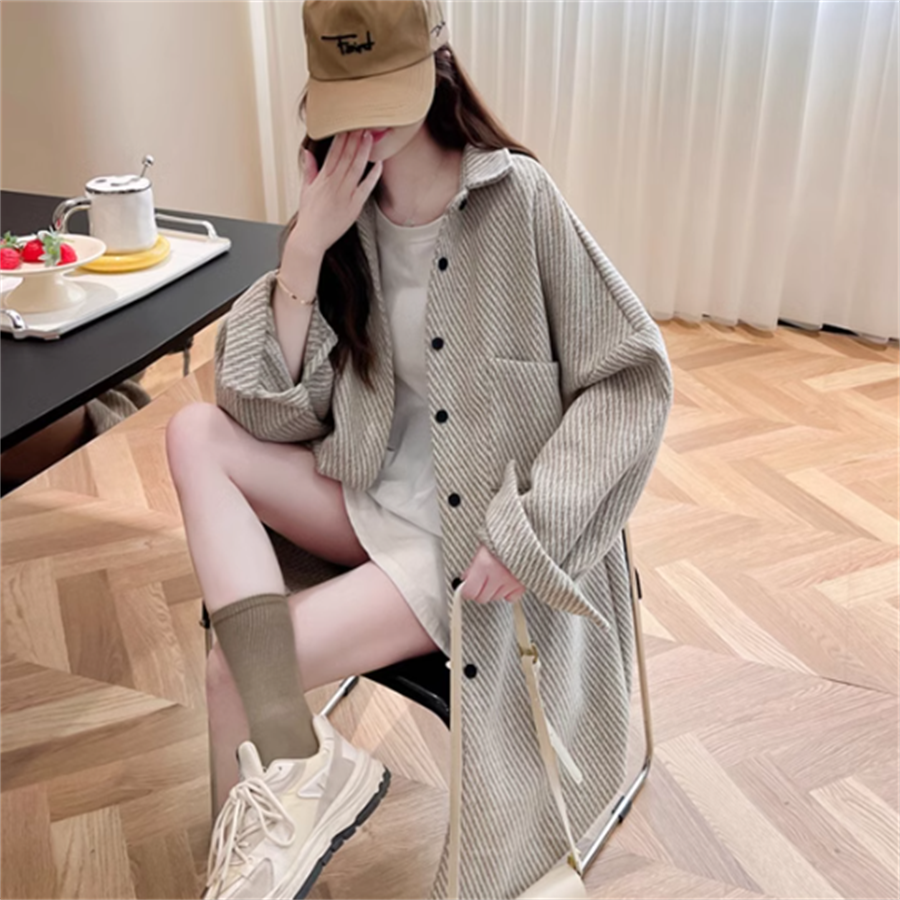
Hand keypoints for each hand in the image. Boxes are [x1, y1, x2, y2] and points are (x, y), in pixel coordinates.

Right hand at [288, 130, 382, 259]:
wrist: (311, 238)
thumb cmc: (309, 216)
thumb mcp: (306, 190)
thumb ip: (309, 170)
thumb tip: (307, 153)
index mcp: (323, 178)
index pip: (334, 152)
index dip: (342, 136)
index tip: (349, 123)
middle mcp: (334, 183)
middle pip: (346, 155)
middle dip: (354, 138)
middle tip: (363, 121)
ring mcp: (344, 194)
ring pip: (355, 167)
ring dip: (363, 151)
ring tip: (370, 135)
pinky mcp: (353, 206)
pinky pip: (365, 188)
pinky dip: (372, 176)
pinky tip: (379, 164)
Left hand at [460, 545, 526, 603]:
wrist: (520, 535)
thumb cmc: (500, 539)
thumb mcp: (482, 549)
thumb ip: (472, 568)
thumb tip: (465, 581)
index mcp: (484, 564)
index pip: (469, 592)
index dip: (467, 590)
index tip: (467, 588)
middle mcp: (497, 576)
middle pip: (482, 598)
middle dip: (480, 590)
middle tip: (483, 580)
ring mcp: (511, 582)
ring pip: (496, 598)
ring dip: (494, 590)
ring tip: (497, 575)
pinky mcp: (522, 585)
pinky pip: (511, 598)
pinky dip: (508, 593)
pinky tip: (507, 581)